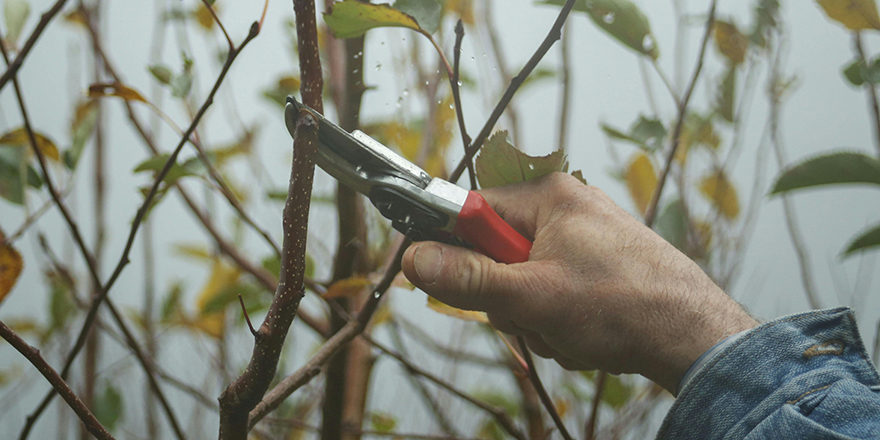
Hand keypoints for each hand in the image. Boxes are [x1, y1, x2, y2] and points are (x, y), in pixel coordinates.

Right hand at [402, 173, 756, 392]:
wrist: (694, 336)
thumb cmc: (624, 305)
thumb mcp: (533, 296)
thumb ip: (469, 279)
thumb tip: (415, 260)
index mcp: (548, 196)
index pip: (472, 210)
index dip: (454, 247)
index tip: (442, 276)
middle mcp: (565, 210)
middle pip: (496, 253)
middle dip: (508, 297)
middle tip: (533, 314)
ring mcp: (583, 241)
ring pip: (522, 283)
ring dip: (534, 317)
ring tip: (568, 328)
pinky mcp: (596, 268)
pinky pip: (551, 295)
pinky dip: (558, 322)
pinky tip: (585, 334)